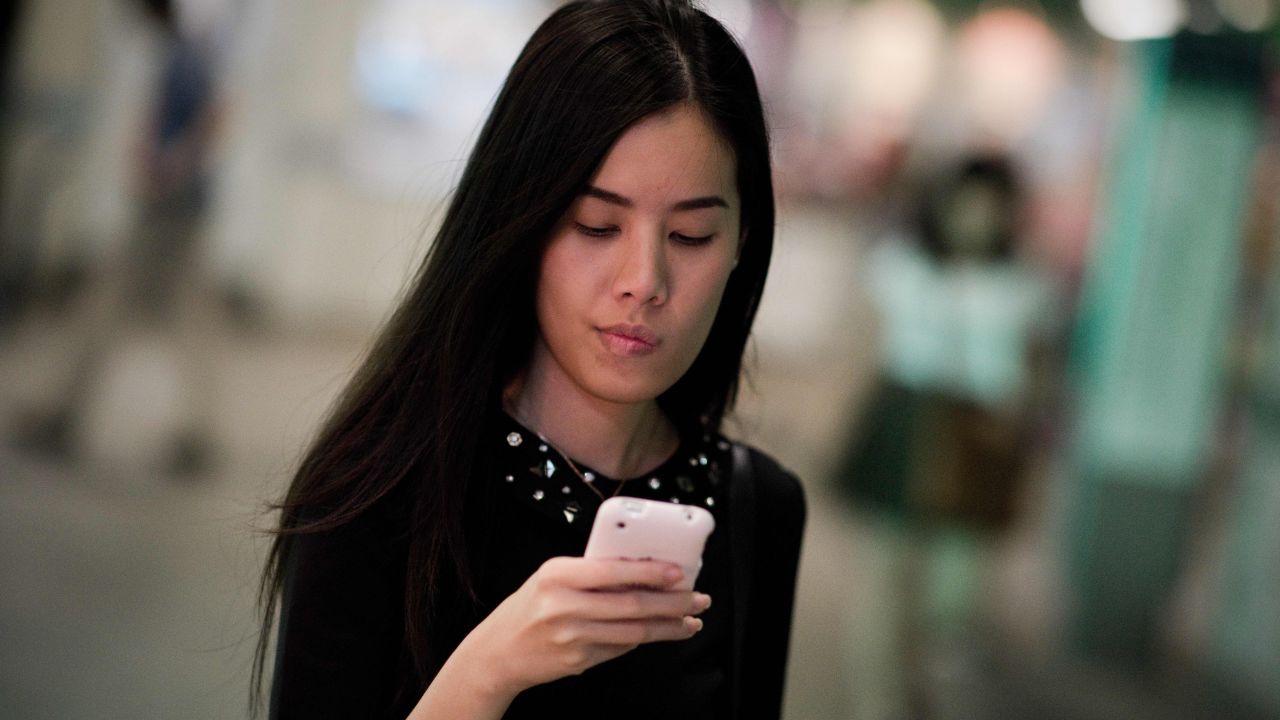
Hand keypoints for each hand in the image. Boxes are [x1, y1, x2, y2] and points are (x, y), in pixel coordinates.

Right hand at [457, 556, 710, 698]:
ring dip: (668, 627)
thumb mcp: (552, 577)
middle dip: (672, 602)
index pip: (613, 571)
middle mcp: (563, 606)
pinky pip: (620, 649)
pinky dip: (644, 640)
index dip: (650, 572)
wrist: (496, 652)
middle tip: (699, 598)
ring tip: (691, 621)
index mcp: (557, 575)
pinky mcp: (577, 661)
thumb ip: (591, 572)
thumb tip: (644, 569)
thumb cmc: (529, 607)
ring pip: (632, 631)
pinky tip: (661, 633)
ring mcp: (571, 637)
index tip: (679, 572)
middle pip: (630, 604)